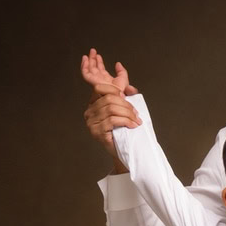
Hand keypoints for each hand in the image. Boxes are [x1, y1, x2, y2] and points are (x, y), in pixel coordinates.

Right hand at [81, 47, 140, 162]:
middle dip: (126, 105)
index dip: (114, 89)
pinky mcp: (97, 132)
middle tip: (136, 114)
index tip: (126, 98)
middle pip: (109, 99)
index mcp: (93, 104)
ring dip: (128, 114)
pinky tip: (133, 126)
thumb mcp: (124, 109)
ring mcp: (91, 122)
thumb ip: (123, 93)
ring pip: (112, 109)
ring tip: (136, 121)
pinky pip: (113, 120)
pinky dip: (126, 121)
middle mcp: (89, 112)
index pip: (100, 88)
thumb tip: (124, 74)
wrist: (125, 151)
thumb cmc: (124, 130)